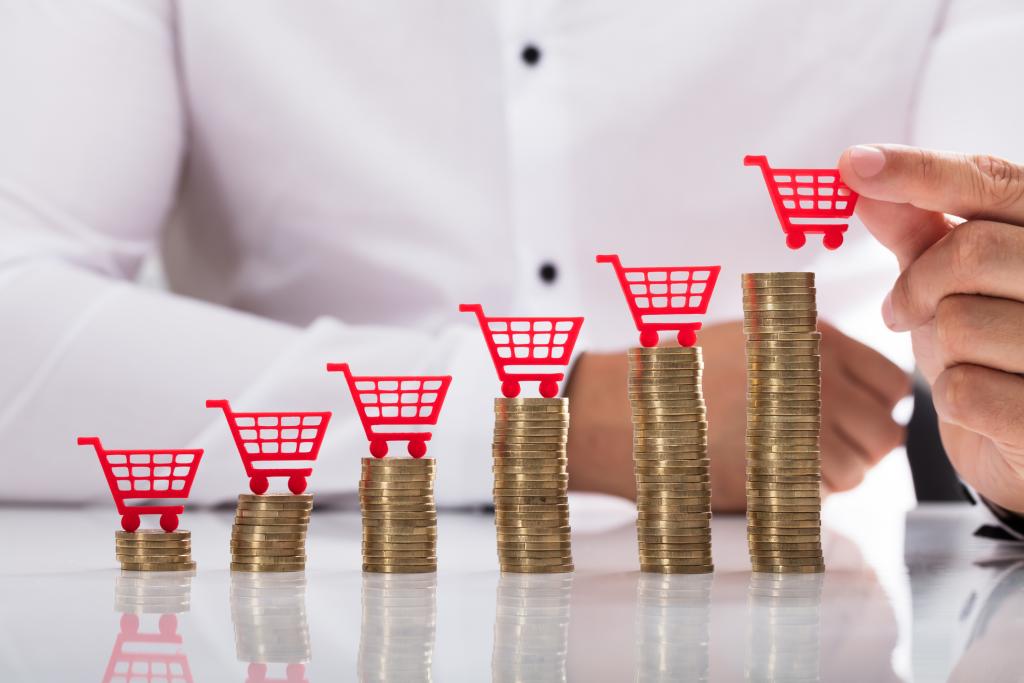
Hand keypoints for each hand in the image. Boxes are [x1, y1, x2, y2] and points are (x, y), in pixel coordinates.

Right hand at [566, 322, 908, 510]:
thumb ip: (810, 353)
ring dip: (833, 475)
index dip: (878, 407)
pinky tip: (768, 477)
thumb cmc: (679, 376)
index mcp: (813, 341)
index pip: (893, 386)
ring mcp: (800, 429)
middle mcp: (817, 381)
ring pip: (859, 471)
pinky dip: (804, 496)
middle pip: (885, 433)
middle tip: (823, 449)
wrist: (624, 412)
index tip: (856, 417)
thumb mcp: (750, 336)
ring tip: (787, 463)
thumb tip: (863, 389)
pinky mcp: (779, 474)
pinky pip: (822, 497)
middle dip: (862, 446)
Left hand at [839, 144, 1023, 511]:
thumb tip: (860, 175)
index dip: (919, 172)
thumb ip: (917, 231)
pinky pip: (965, 390)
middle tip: (904, 312)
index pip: (992, 182)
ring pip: (960, 323)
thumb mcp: (951, 284)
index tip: (850, 165)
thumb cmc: (993, 353)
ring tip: (963, 362)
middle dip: (916, 288)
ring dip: (937, 349)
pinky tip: (981, 406)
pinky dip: (952, 400)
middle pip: (969, 253)